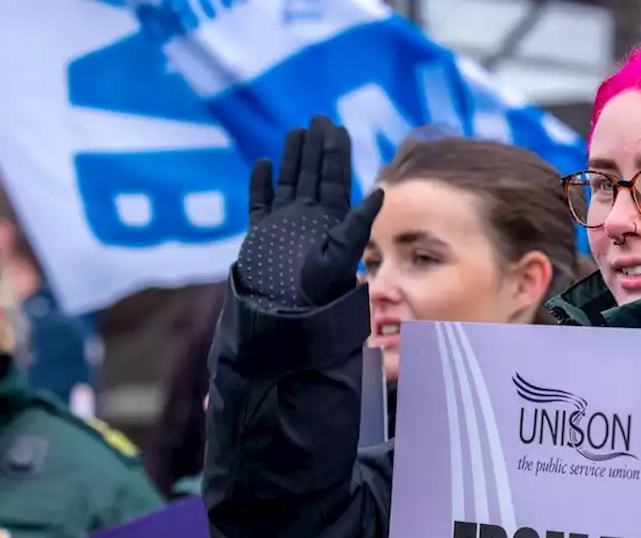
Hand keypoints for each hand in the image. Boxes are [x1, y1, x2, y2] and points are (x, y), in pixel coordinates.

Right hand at [235, 115, 383, 310]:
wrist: (286, 315)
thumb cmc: (318, 291)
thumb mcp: (342, 253)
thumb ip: (357, 223)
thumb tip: (380, 192)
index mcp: (331, 219)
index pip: (334, 178)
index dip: (336, 153)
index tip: (338, 128)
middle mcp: (309, 217)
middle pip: (312, 174)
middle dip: (316, 147)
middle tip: (318, 118)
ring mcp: (284, 222)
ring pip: (288, 182)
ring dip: (292, 158)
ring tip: (295, 132)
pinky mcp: (261, 232)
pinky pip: (260, 202)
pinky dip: (260, 184)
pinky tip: (263, 164)